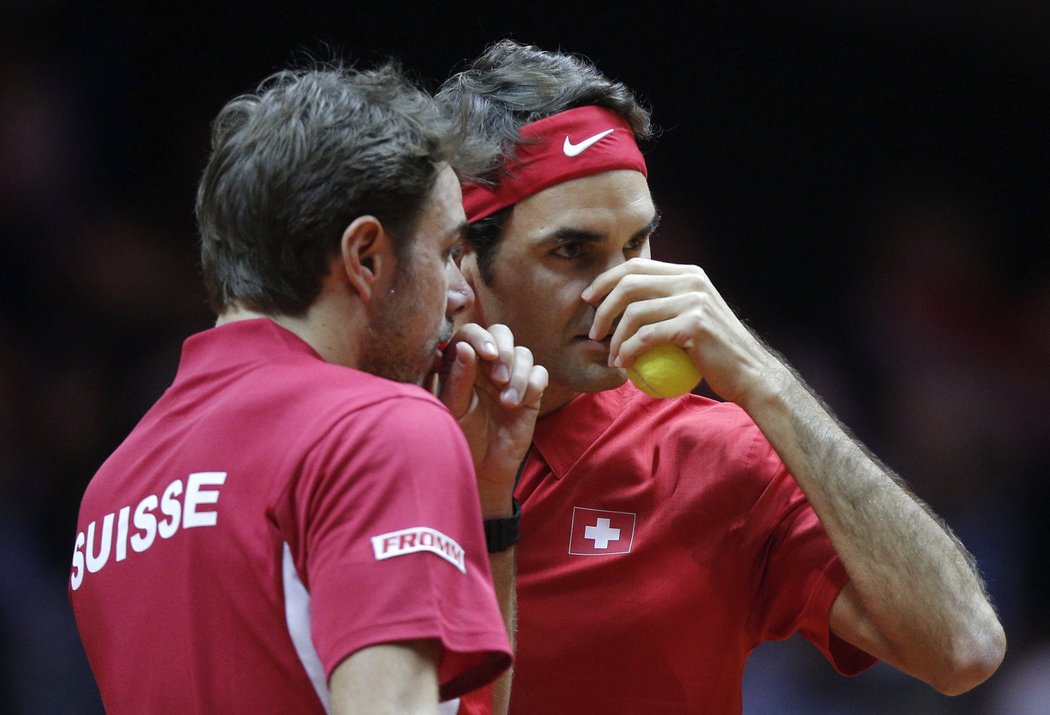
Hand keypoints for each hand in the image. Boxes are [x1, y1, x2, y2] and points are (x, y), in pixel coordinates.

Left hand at [432, 323, 546, 516]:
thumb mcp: (454, 408)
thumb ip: (457, 378)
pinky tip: (516, 404)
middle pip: (502, 333)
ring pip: (523, 353)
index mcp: (463, 361)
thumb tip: (465, 347)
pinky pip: (539, 375)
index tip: (487, 354)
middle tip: (499, 377)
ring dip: (517, 374)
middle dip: (504, 350)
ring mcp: (511, 375)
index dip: (480, 337)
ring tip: (506, 401)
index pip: (471, 332)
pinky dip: (531, 385)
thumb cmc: (461, 434)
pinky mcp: (531, 391)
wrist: (482, 465)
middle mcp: (487, 363)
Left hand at [582, 258, 782, 404]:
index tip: (589, 299)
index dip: (606, 280)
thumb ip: (666, 303)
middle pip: (629, 283)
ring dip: (614, 337)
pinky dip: (628, 351)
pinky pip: (646, 336)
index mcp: (688, 274)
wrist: (749, 372)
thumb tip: (624, 303)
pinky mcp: (693, 325)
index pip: (636, 266)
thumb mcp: (692, 316)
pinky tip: (624, 364)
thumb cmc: (715, 351)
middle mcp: (691, 281)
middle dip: (602, 306)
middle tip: (594, 332)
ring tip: (611, 355)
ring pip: (634, 312)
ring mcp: (693, 301)